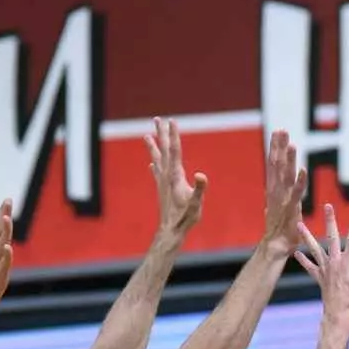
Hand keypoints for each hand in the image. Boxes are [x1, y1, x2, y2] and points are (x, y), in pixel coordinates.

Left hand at [148, 116, 207, 241]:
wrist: (171, 230)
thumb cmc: (185, 218)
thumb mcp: (197, 203)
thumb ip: (199, 189)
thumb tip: (201, 175)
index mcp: (175, 175)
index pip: (175, 150)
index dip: (174, 135)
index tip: (172, 120)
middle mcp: (166, 175)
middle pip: (164, 150)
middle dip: (162, 134)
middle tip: (157, 119)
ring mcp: (162, 182)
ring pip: (157, 159)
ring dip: (153, 146)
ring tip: (147, 135)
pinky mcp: (161, 189)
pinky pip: (157, 172)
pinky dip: (154, 165)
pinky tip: (151, 164)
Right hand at [259, 129, 306, 255]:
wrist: (275, 248)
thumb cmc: (281, 229)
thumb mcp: (281, 207)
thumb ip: (282, 194)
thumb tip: (280, 183)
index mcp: (274, 189)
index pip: (274, 164)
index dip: (276, 147)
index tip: (278, 132)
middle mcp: (276, 192)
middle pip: (277, 165)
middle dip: (279, 147)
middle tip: (281, 130)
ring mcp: (282, 201)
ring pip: (285, 176)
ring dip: (289, 160)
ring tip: (290, 143)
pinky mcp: (290, 210)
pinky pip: (296, 194)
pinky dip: (300, 182)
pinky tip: (303, 170)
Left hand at [296, 204, 348, 327]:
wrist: (339, 313)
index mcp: (347, 261)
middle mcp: (334, 261)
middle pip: (331, 237)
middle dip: (330, 221)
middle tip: (327, 206)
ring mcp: (325, 268)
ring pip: (314, 248)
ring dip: (306, 236)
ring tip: (299, 224)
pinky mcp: (319, 277)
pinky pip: (310, 267)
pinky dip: (303, 260)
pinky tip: (296, 253)